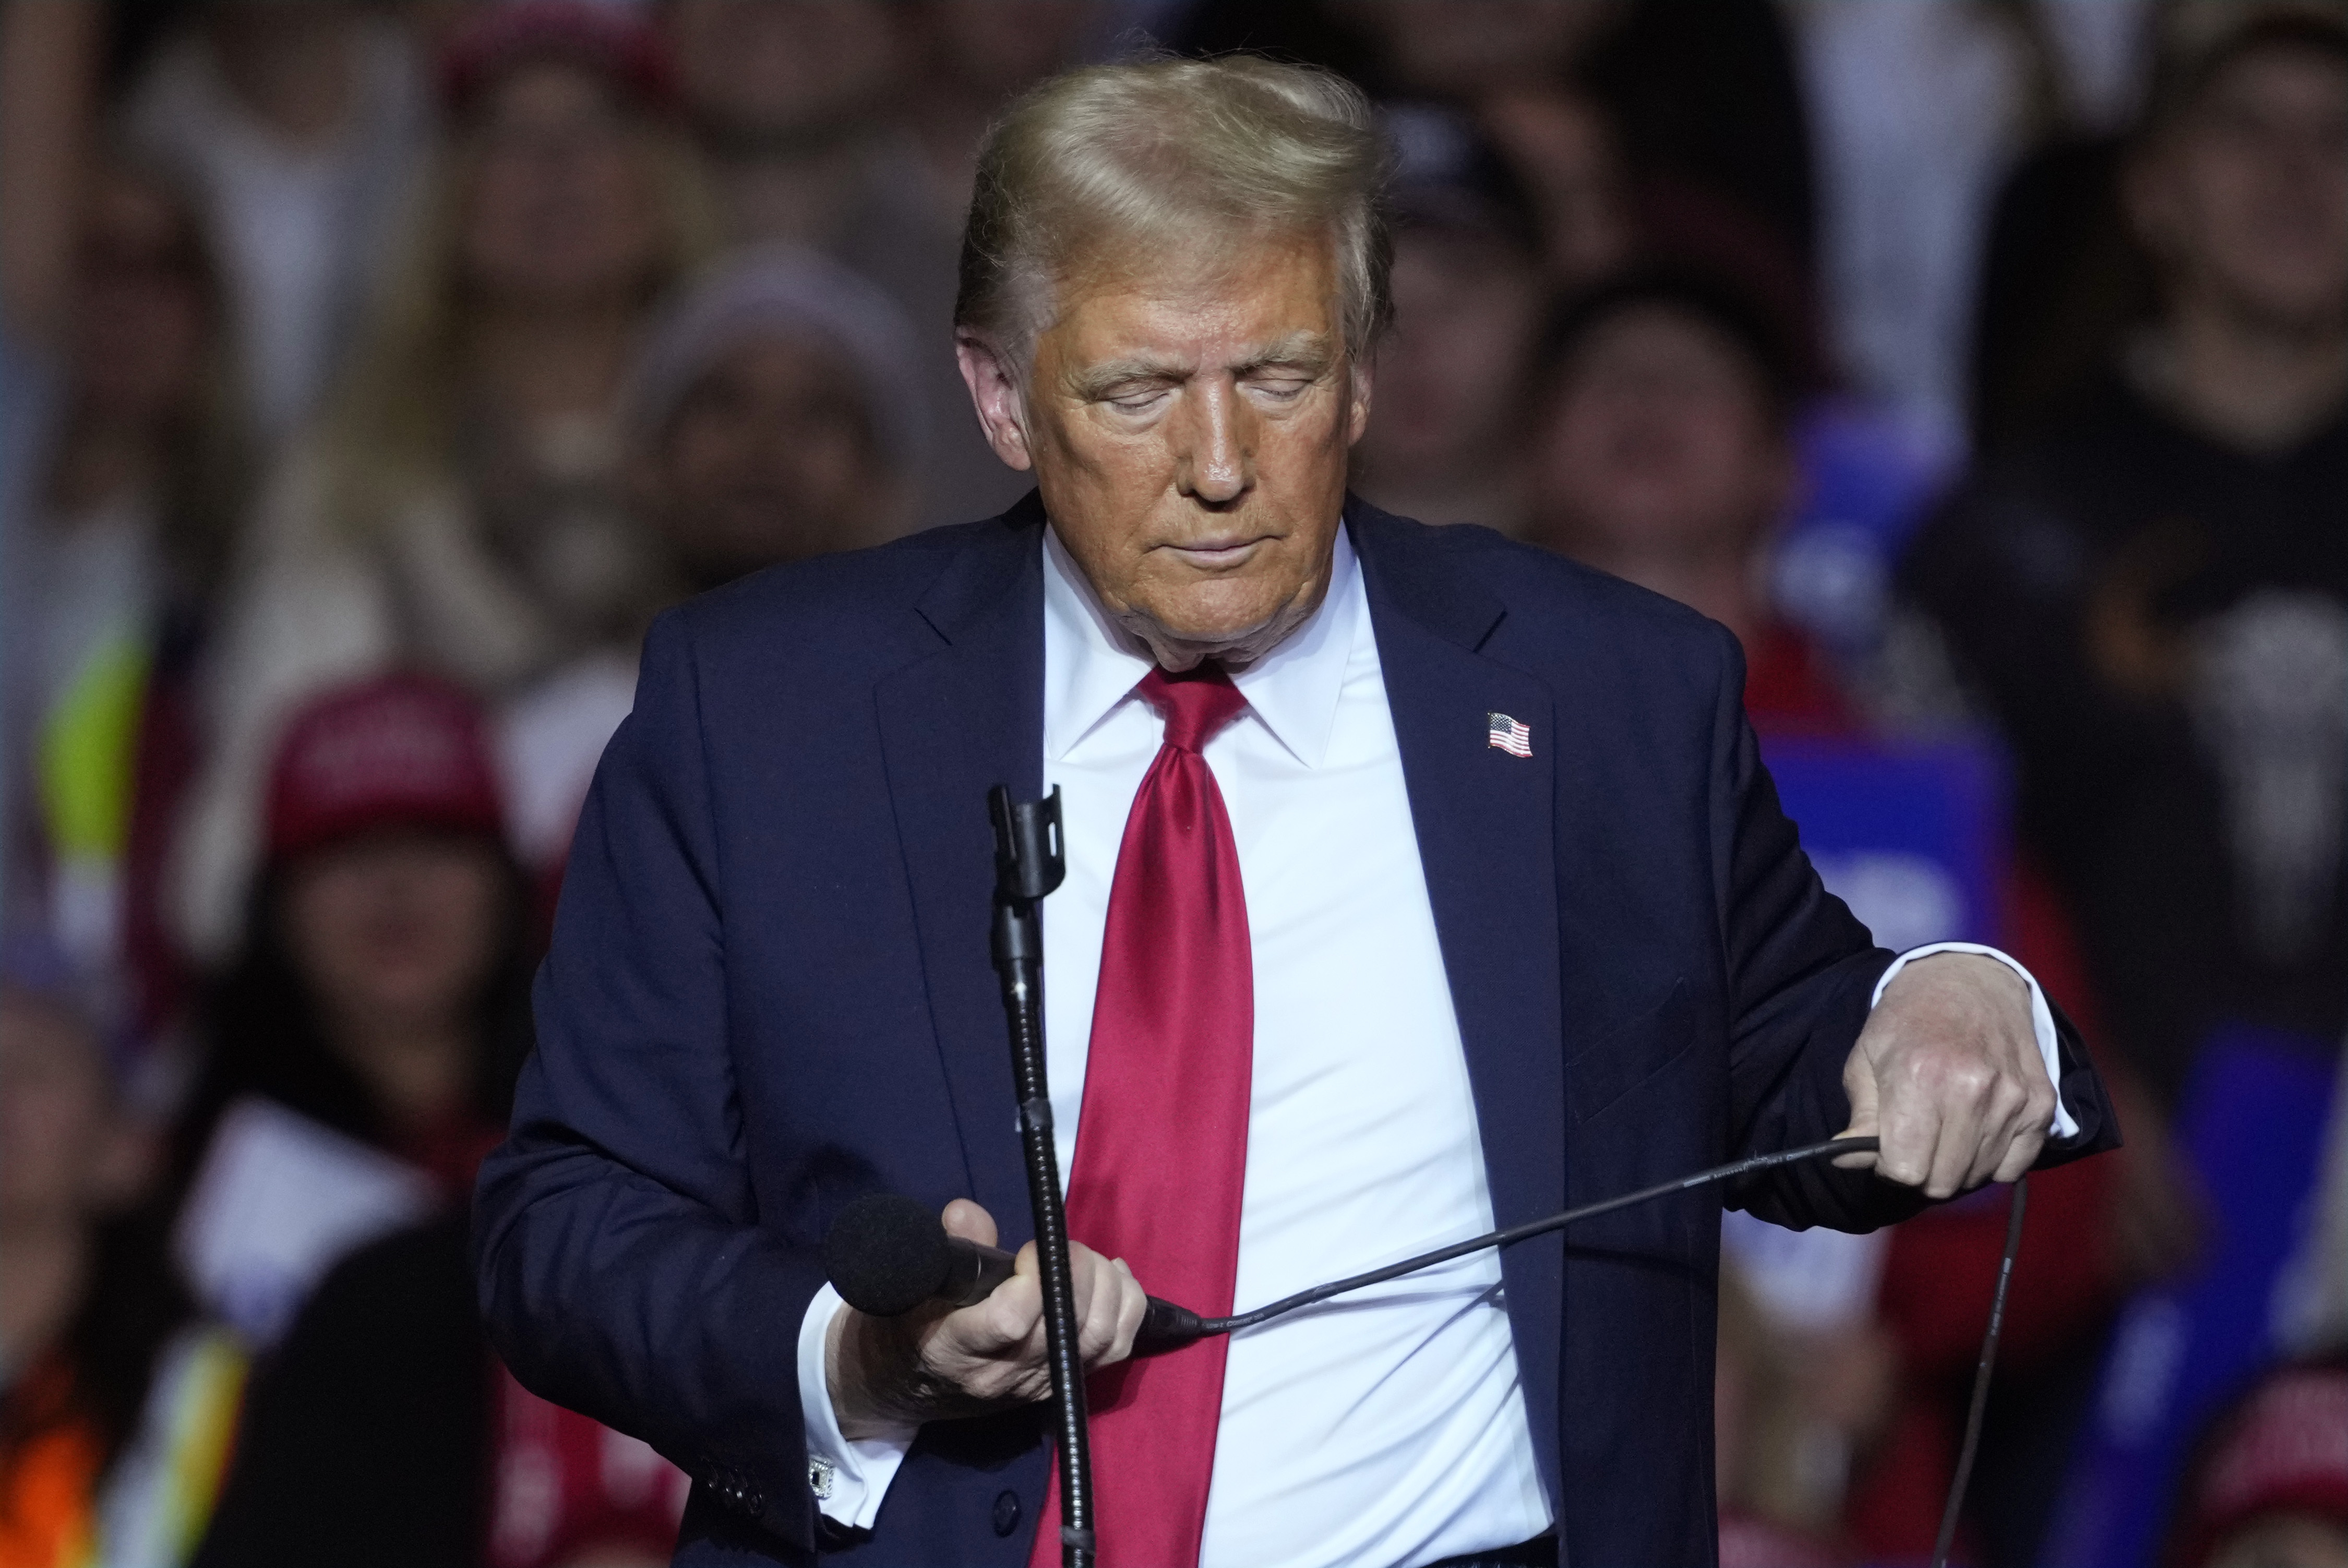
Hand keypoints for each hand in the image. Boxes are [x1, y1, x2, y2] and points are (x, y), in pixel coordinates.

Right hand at [824, 1199, 1146, 1440]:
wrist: (908, 1384)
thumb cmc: (910, 1322)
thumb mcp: (913, 1281)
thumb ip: (948, 1245)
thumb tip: (967, 1212)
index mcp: (954, 1348)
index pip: (1010, 1322)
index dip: (1034, 1280)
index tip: (1027, 1250)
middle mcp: (1002, 1375)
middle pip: (1064, 1326)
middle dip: (1079, 1272)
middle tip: (1063, 1244)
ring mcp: (1038, 1385)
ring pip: (1098, 1338)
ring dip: (1107, 1288)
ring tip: (1089, 1259)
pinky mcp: (1063, 1383)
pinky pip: (1114, 1350)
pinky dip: (1127, 1309)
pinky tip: (1115, 1276)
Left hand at [1834, 953, 2055, 1198]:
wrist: (1969, 981)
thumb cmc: (1906, 1022)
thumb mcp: (1866, 1059)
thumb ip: (1860, 1116)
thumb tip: (1845, 1161)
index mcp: (1920, 1077)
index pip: (1905, 1170)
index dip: (1889, 1166)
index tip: (1888, 1147)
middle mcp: (1972, 1090)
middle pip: (1943, 1181)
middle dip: (1921, 1171)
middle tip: (1915, 1141)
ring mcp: (2013, 1098)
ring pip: (1978, 1177)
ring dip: (1956, 1166)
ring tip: (1944, 1129)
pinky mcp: (2041, 1105)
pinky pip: (2014, 1167)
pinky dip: (1992, 1161)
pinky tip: (1976, 1131)